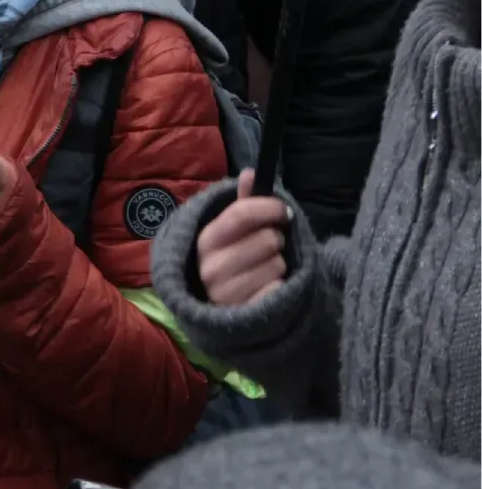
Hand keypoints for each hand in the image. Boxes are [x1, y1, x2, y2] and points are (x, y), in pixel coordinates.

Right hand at [196, 171, 290, 306]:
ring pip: (276, 265)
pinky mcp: (243, 316)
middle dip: (274, 239)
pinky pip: (278, 290)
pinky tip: (267, 289)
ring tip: (265, 268)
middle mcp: (209, 267)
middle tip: (268, 246)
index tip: (284, 211)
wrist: (221, 311)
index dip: (269, 208)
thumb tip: (250, 172)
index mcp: (205, 240)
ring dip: (278, 264)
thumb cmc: (231, 260)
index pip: (240, 215)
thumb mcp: (231, 231)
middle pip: (265, 240)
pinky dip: (280, 287)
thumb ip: (244, 203)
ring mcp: (225, 294)